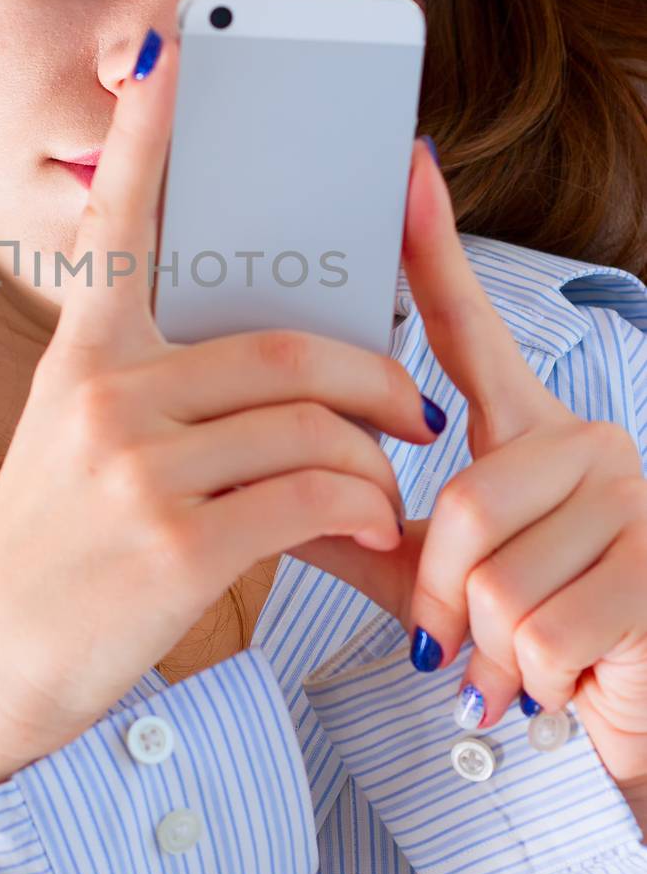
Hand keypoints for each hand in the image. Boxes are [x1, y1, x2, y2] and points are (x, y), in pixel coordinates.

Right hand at [0, 30, 442, 802]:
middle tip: (412, 411)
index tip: (173, 51)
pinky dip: (366, 512)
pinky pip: (315, 496)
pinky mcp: (175, 541)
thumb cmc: (49, 550)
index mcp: (86, 355)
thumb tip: (277, 365)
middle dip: (378, 380)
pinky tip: (370, 531)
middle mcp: (107, 391)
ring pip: (315, 426)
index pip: (121, 222)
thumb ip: (156, 388)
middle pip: (290, 346)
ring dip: (377, 464)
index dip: (152, 130)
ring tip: (387, 492)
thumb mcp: (75, 444)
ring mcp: (138, 465)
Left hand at [293, 139, 646, 789]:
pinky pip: (538, 634)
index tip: (405, 161)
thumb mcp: (435, 574)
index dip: (435, 246)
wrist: (630, 712)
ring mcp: (631, 498)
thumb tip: (264, 476)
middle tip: (460, 636)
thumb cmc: (524, 636)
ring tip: (515, 661)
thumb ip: (362, 520)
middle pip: (465, 505)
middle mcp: (588, 440)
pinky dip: (527, 680)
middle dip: (444, 593)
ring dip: (487, 647)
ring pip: (496, 580)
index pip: (469, 328)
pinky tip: (555, 683)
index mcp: (527, 430)